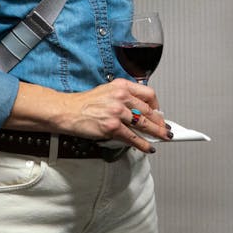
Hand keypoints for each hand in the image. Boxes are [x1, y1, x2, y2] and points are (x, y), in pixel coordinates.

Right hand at [52, 79, 169, 152]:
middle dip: (161, 122)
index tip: (160, 113)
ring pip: (144, 124)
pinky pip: (133, 137)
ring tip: (162, 138)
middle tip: (166, 129)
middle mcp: (121, 97)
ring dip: (156, 134)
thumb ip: (124, 98)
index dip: (158, 106)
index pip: (148, 94)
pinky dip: (143, 144)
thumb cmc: (84, 103)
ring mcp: (117, 112)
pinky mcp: (112, 127)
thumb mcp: (107, 92)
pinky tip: (148, 147)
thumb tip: (141, 111)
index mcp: (121, 86)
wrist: (67, 111)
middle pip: (149, 111)